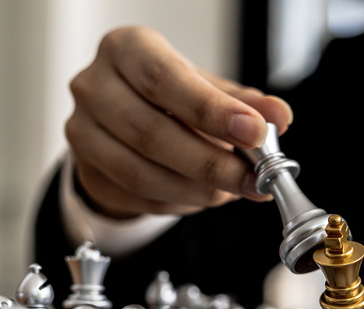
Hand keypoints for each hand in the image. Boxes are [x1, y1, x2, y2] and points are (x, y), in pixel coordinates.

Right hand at [66, 26, 292, 218]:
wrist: (127, 122)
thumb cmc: (171, 98)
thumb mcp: (211, 90)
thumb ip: (246, 103)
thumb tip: (279, 117)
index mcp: (127, 50)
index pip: (164, 79)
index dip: (211, 110)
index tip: (253, 133)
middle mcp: (95, 87)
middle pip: (151, 132)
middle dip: (211, 163)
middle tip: (252, 179)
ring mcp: (83, 132)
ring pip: (141, 173)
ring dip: (197, 189)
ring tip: (231, 190)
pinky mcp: (88, 172)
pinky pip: (138, 197)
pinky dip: (180, 202)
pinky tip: (204, 196)